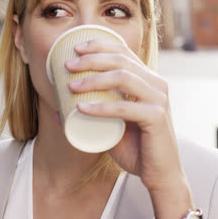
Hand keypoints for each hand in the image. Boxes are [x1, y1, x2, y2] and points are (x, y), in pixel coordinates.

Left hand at [65, 40, 192, 218]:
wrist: (159, 173)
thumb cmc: (135, 147)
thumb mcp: (111, 126)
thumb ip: (92, 115)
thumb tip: (58, 111)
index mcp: (147, 80)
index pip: (123, 52)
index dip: (99, 46)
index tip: (76, 48)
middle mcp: (156, 84)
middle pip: (121, 60)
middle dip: (91, 59)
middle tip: (68, 66)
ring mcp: (158, 99)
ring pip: (123, 77)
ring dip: (94, 79)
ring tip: (71, 86)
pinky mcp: (156, 117)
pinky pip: (125, 107)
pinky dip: (101, 107)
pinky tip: (82, 109)